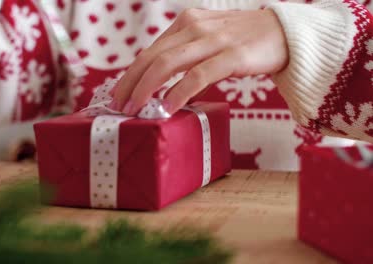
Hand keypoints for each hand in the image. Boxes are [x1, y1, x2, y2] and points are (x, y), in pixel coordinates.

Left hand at [110, 8, 288, 114]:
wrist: (286, 33)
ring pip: (167, 64)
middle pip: (151, 57)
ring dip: (146, 89)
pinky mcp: (232, 57)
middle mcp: (194, 28)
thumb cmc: (244, 40)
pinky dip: (178, 93)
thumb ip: (185, 53)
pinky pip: (197, 76)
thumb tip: (161, 83)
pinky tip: (167, 108)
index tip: (118, 94)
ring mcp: (213, 41)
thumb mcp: (208, 39)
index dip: (130, 74)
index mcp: (186, 23)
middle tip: (117, 106)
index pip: (149, 51)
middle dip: (130, 84)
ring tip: (134, 109)